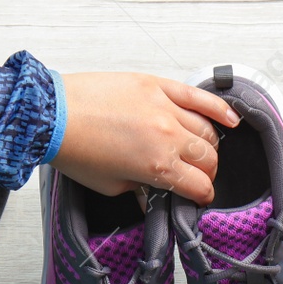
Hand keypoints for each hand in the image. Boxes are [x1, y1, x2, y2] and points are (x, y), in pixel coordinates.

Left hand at [51, 72, 239, 204]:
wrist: (51, 115)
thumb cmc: (75, 149)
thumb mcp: (110, 186)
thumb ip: (140, 190)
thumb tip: (152, 196)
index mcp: (158, 167)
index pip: (198, 186)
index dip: (202, 196)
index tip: (199, 198)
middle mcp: (168, 136)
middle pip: (208, 158)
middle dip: (208, 173)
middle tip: (198, 177)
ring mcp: (165, 107)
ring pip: (207, 129)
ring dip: (210, 146)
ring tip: (204, 152)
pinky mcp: (156, 85)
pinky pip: (197, 96)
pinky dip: (218, 108)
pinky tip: (231, 120)